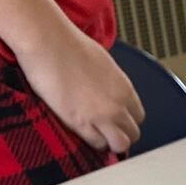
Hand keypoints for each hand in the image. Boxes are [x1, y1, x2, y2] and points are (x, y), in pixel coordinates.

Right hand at [16, 25, 144, 153]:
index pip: (138, 117)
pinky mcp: (81, 123)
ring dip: (109, 142)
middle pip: (133, 133)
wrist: (47, 40)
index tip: (114, 121)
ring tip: (94, 134)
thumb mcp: (102, 63)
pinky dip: (92, 142)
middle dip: (120, 133)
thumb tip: (108, 93)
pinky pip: (98, 144)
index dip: (125, 120)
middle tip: (103, 130)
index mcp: (125, 88)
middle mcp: (118, 104)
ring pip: (120, 144)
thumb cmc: (68, 44)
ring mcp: (102, 116)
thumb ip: (111, 84)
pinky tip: (80, 131)